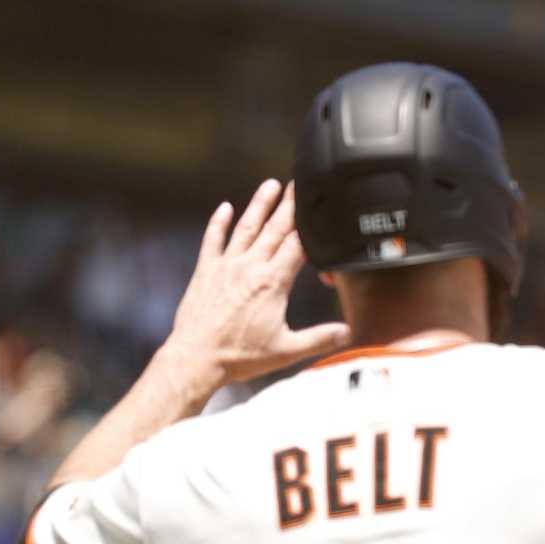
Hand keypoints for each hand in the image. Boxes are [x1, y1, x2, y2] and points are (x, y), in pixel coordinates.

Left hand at [162, 180, 349, 388]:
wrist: (197, 357)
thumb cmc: (241, 356)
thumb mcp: (287, 350)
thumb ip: (320, 339)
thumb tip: (347, 333)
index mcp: (272, 283)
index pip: (297, 246)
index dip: (309, 226)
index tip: (317, 207)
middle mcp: (249, 268)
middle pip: (274, 230)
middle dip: (288, 205)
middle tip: (298, 184)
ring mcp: (226, 266)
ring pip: (245, 228)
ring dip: (259, 205)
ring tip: (270, 185)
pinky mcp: (205, 271)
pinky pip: (212, 240)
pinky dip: (218, 223)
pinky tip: (224, 208)